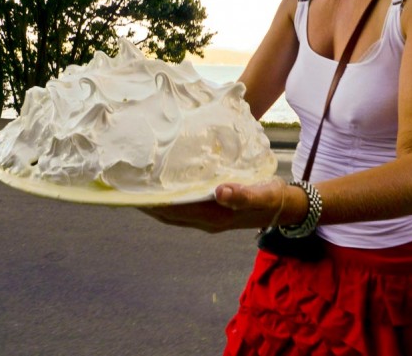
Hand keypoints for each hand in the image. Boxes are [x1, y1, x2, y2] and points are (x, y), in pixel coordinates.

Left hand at [139, 177, 289, 232]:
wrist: (287, 207)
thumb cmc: (274, 197)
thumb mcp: (262, 194)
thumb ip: (243, 194)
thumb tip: (220, 192)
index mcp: (214, 216)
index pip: (175, 210)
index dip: (152, 204)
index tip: (131, 194)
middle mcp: (207, 221)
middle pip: (169, 214)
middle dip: (146, 204)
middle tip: (124, 189)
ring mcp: (209, 219)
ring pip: (174, 213)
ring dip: (155, 204)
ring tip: (137, 190)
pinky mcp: (213, 213)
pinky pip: (183, 209)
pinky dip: (169, 201)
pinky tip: (165, 190)